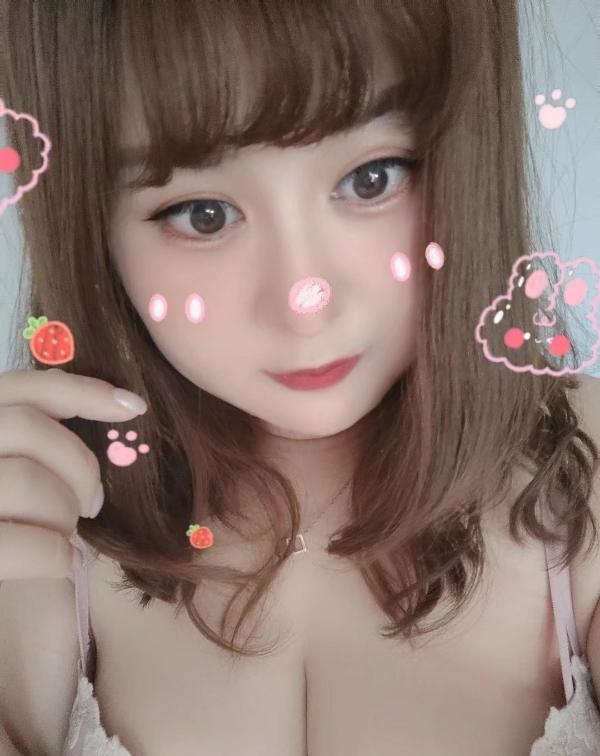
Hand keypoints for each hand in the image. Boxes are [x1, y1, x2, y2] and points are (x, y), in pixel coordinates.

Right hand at [0, 368, 146, 580]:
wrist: (7, 614)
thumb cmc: (18, 530)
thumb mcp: (24, 475)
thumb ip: (42, 439)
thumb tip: (118, 404)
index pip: (21, 387)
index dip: (81, 389)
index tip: (134, 407)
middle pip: (24, 426)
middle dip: (76, 463)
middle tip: (95, 502)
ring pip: (24, 480)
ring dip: (63, 512)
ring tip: (67, 535)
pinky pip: (16, 543)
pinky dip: (53, 554)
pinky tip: (64, 563)